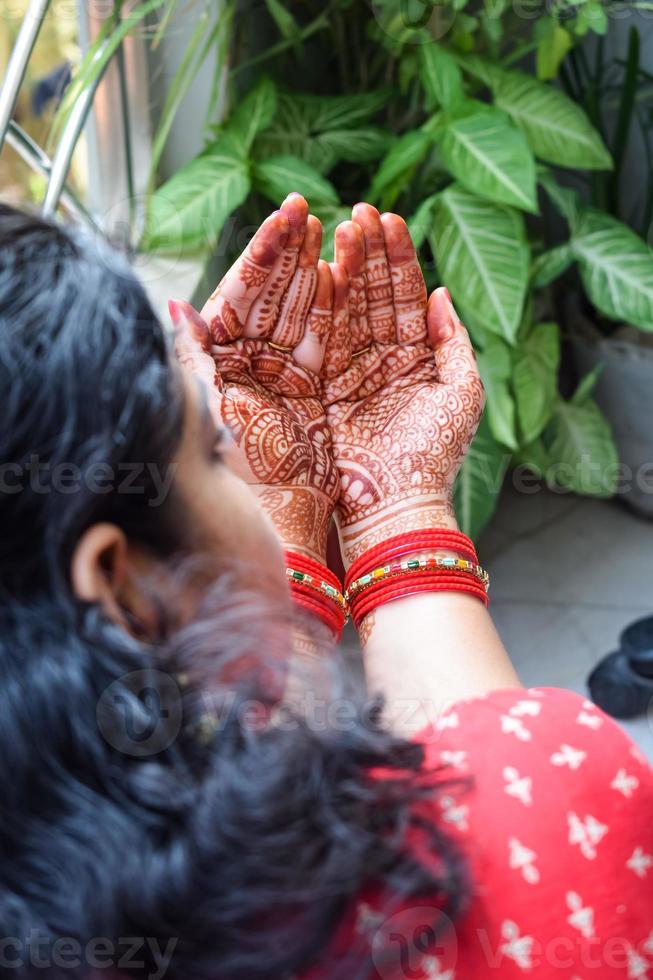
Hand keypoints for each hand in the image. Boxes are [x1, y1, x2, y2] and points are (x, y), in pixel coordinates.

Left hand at [171, 194, 346, 562]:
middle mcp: (262, 364)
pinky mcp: (325, 391)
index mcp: (230, 362)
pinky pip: (339, 340)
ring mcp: (296, 376)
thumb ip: (194, 360)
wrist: (292, 527)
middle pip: (282, 293)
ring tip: (351, 229)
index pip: (248, 291)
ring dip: (331, 269)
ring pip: (315, 309)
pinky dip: (349, 308)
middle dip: (299, 250)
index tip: (285, 215)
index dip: (267, 252)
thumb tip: (174, 307)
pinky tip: (356, 276)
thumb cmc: (248, 478)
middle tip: (314, 211)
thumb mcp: (212, 416)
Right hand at [322, 204, 484, 565]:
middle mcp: (383, 358)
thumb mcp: (462, 392)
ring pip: (348, 308)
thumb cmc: (435, 454)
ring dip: (346, 269)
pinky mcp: (325, 387)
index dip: (399, 258)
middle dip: (369, 253)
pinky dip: (323, 305)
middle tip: (359, 211)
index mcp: (418, 357)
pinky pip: (323, 338)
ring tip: (340, 229)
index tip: (390, 219)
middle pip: (375, 294)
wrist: (395, 503)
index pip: (406, 296)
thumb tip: (442, 294)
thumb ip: (453, 342)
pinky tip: (320, 270)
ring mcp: (351, 370)